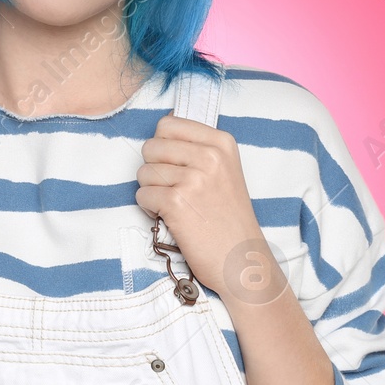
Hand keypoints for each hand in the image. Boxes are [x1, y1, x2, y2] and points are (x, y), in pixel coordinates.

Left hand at [136, 115, 271, 298]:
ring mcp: (193, 179)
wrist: (242, 260)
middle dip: (154, 169)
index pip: (167, 124)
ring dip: (152, 191)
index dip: (163, 147)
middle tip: (174, 189)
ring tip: (176, 205)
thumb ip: (197, 147)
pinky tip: (172, 218)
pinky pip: (142, 195)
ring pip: (143, 172)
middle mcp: (209, 156)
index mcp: (221, 142)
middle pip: (150, 146)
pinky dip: (150, 210)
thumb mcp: (225, 170)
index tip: (177, 166)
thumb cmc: (229, 217)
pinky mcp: (176, 203)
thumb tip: (162, 127)